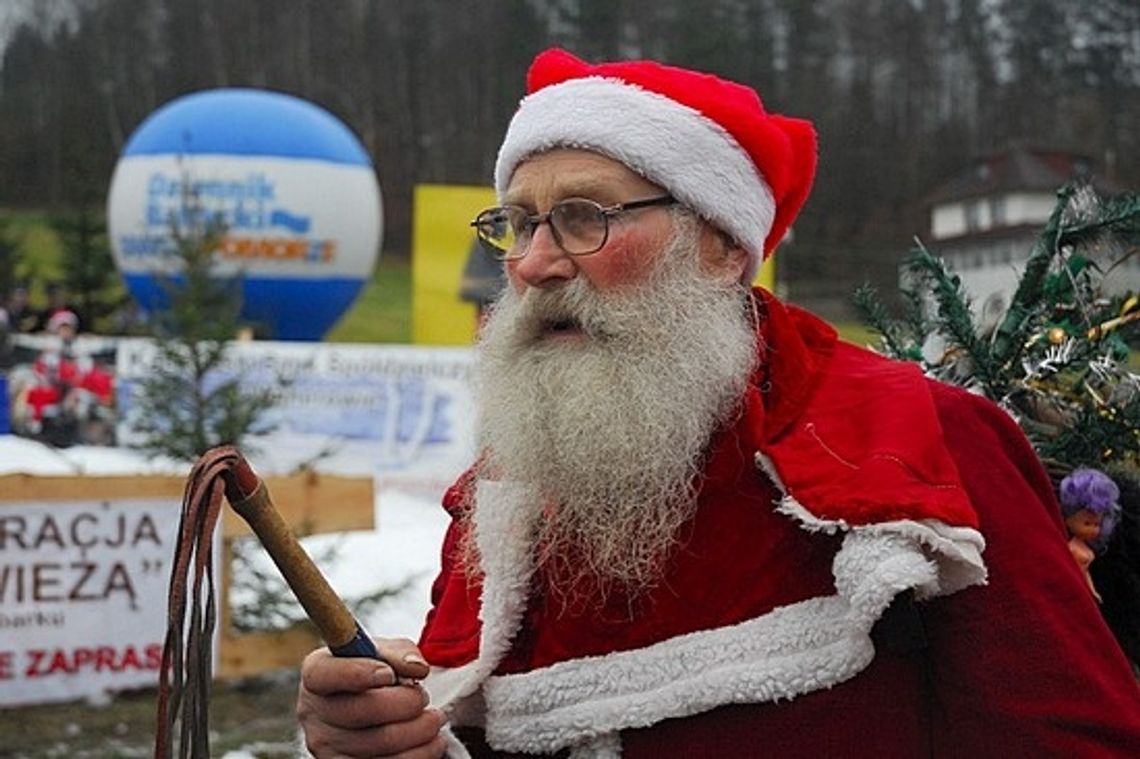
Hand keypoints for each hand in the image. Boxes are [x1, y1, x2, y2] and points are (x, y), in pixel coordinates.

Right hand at [297, 638, 447, 757]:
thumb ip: (400, 652)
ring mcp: (325, 745)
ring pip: (381, 742)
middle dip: (407, 702)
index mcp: (317, 673)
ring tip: (432, 719)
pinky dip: (419, 754)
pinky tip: (430, 742)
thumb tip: (416, 668)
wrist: (374, 705)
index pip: (324, 673)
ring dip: (420, 730)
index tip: (389, 674)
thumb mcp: (387, 652)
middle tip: (423, 697)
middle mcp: (314, 711)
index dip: (358, 672)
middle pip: (363, 710)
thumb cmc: (378, 671)